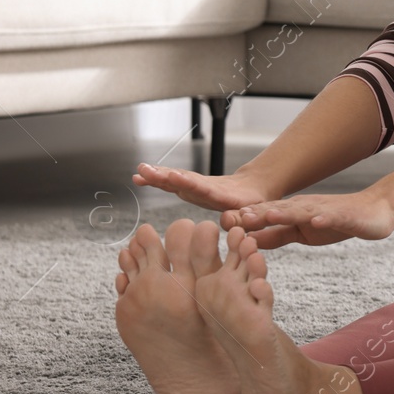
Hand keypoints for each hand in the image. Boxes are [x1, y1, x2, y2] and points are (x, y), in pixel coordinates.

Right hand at [132, 162, 275, 212]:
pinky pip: (172, 182)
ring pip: (175, 179)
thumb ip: (241, 217)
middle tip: (147, 171)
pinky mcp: (190, 187)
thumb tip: (228, 221)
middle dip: (165, 176)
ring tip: (140, 171)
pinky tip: (140, 176)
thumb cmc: (252, 203)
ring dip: (157, 175)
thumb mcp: (253, 212)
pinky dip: (156, 179)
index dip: (188, 183)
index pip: (203, 188)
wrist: (252, 188)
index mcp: (220, 195)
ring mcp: (196, 186)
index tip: (174, 177)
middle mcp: (205, 188)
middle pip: (184, 180)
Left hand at [224, 189, 393, 248]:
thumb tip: (248, 242)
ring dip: (283, 212)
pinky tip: (314, 220)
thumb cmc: (337, 222)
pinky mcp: (343, 214)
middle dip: (254, 215)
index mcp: (291, 213)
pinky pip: (332, 216)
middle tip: (231, 218)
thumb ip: (277, 235)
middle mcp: (303, 207)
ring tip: (265, 215)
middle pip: (276, 211)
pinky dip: (322, 217)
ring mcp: (323, 209)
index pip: (263, 217)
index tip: (219, 225)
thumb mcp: (301, 233)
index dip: (242, 221)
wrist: (375, 212)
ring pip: (300, 211)